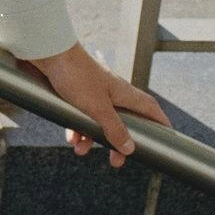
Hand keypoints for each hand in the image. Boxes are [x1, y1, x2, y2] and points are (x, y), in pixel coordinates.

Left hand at [17, 40, 172, 168]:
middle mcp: (112, 92)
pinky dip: (77, 128)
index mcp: (124, 93)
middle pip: (123, 121)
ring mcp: (94, 92)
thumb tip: (130, 148)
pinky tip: (70, 138)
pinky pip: (81, 116)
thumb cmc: (76, 76)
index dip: (160, 123)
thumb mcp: (97, 108)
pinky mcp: (76, 92)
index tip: (166, 138)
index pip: (150, 109)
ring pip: (99, 121)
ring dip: (91, 138)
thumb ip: (114, 128)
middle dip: (118, 142)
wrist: (48, 53)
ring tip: (81, 151)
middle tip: (116, 161)